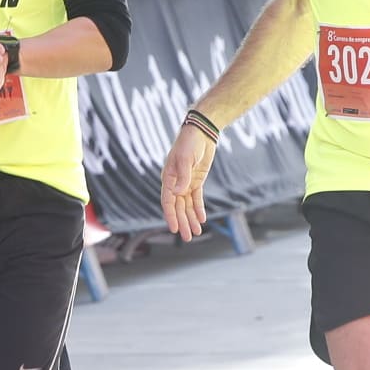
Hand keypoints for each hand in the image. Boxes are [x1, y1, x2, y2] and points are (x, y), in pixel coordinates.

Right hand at [161, 123, 216, 237]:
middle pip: (178, 207)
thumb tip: (179, 192)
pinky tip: (201, 219)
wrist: (201, 132)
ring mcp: (186, 182)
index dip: (171, 216)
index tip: (174, 229)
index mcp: (168, 178)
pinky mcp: (196, 181)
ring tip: (196, 233)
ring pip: (187, 205)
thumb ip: (183, 176)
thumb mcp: (185, 158)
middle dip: (183, 222)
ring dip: (191, 219)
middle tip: (187, 237)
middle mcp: (175, 183)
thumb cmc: (189, 142)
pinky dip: (198, 209)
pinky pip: (196, 198)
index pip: (168, 201)